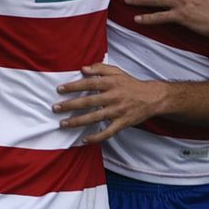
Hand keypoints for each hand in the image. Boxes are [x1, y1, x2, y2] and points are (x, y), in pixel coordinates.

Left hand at [54, 62, 169, 143]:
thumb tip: (83, 68)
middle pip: (89, 101)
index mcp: (111, 83)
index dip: (74, 86)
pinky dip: (96, 137)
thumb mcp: (117, 72)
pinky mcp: (122, 123)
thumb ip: (100, 68)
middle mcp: (113, 97)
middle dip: (70, 105)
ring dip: (77, 121)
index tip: (60, 89)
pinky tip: (84, 139)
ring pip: (95, 117)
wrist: (152, 97)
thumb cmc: (131, 84)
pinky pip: (108, 132)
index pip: (89, 83)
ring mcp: (118, 111)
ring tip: (63, 123)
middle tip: (55, 108)